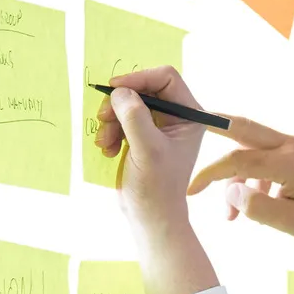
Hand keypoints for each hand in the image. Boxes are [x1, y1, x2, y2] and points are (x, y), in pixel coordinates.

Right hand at [94, 66, 211, 239]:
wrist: (149, 216)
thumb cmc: (156, 188)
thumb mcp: (147, 150)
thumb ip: (135, 117)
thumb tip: (120, 91)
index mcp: (190, 116)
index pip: (166, 78)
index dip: (139, 78)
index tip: (115, 88)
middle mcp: (177, 116)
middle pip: (143, 88)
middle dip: (120, 103)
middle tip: (103, 118)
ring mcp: (158, 125)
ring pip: (128, 103)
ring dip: (111, 120)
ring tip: (105, 143)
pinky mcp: (142, 135)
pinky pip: (121, 118)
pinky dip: (110, 131)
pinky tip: (108, 149)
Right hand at [188, 117, 293, 280]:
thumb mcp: (291, 222)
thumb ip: (257, 208)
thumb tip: (230, 193)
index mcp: (286, 162)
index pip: (235, 162)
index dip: (208, 175)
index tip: (191, 191)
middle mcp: (290, 145)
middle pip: (241, 127)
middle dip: (213, 125)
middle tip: (190, 120)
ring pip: (254, 147)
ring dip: (238, 173)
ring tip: (234, 214)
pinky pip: (269, 155)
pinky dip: (256, 174)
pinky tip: (259, 203)